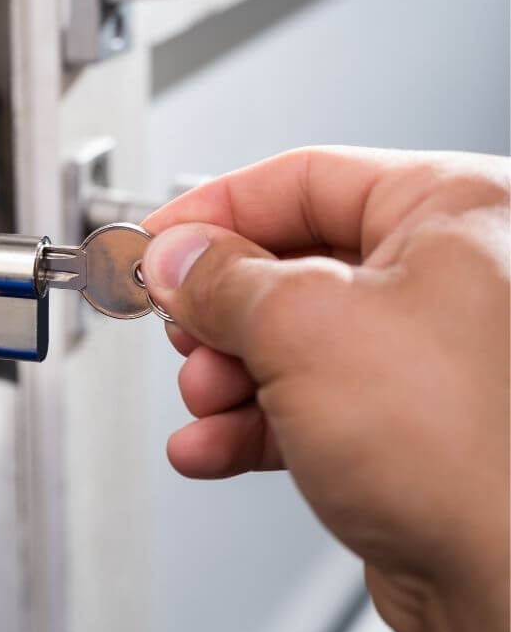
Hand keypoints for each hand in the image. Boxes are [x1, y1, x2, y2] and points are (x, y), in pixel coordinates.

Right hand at [140, 147, 507, 631]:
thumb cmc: (474, 451)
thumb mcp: (305, 328)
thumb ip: (221, 280)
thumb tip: (175, 258)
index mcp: (454, 212)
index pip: (302, 180)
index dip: (213, 211)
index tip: (158, 239)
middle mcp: (451, 277)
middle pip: (291, 265)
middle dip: (220, 310)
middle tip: (178, 325)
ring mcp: (430, 355)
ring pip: (293, 342)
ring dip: (227, 376)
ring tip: (203, 400)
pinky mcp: (409, 426)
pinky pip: (309, 405)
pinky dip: (252, 425)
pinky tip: (212, 446)